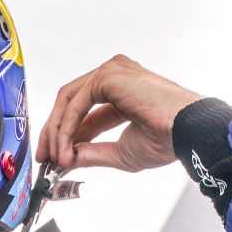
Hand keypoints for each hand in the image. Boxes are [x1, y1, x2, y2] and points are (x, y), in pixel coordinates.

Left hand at [36, 55, 203, 171]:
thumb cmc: (167, 139)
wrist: (186, 132)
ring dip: (57, 132)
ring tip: (55, 158)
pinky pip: (76, 103)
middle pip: (70, 103)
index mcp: (121, 92)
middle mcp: (114, 77)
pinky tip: (66, 149)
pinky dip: (66, 128)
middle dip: (54, 132)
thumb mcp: (119, 152)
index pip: (83, 112)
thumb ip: (90, 154)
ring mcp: (111, 72)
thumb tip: (66, 159)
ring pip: (69, 101)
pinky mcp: (108, 74)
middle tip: (45, 158)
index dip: (66, 136)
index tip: (55, 158)